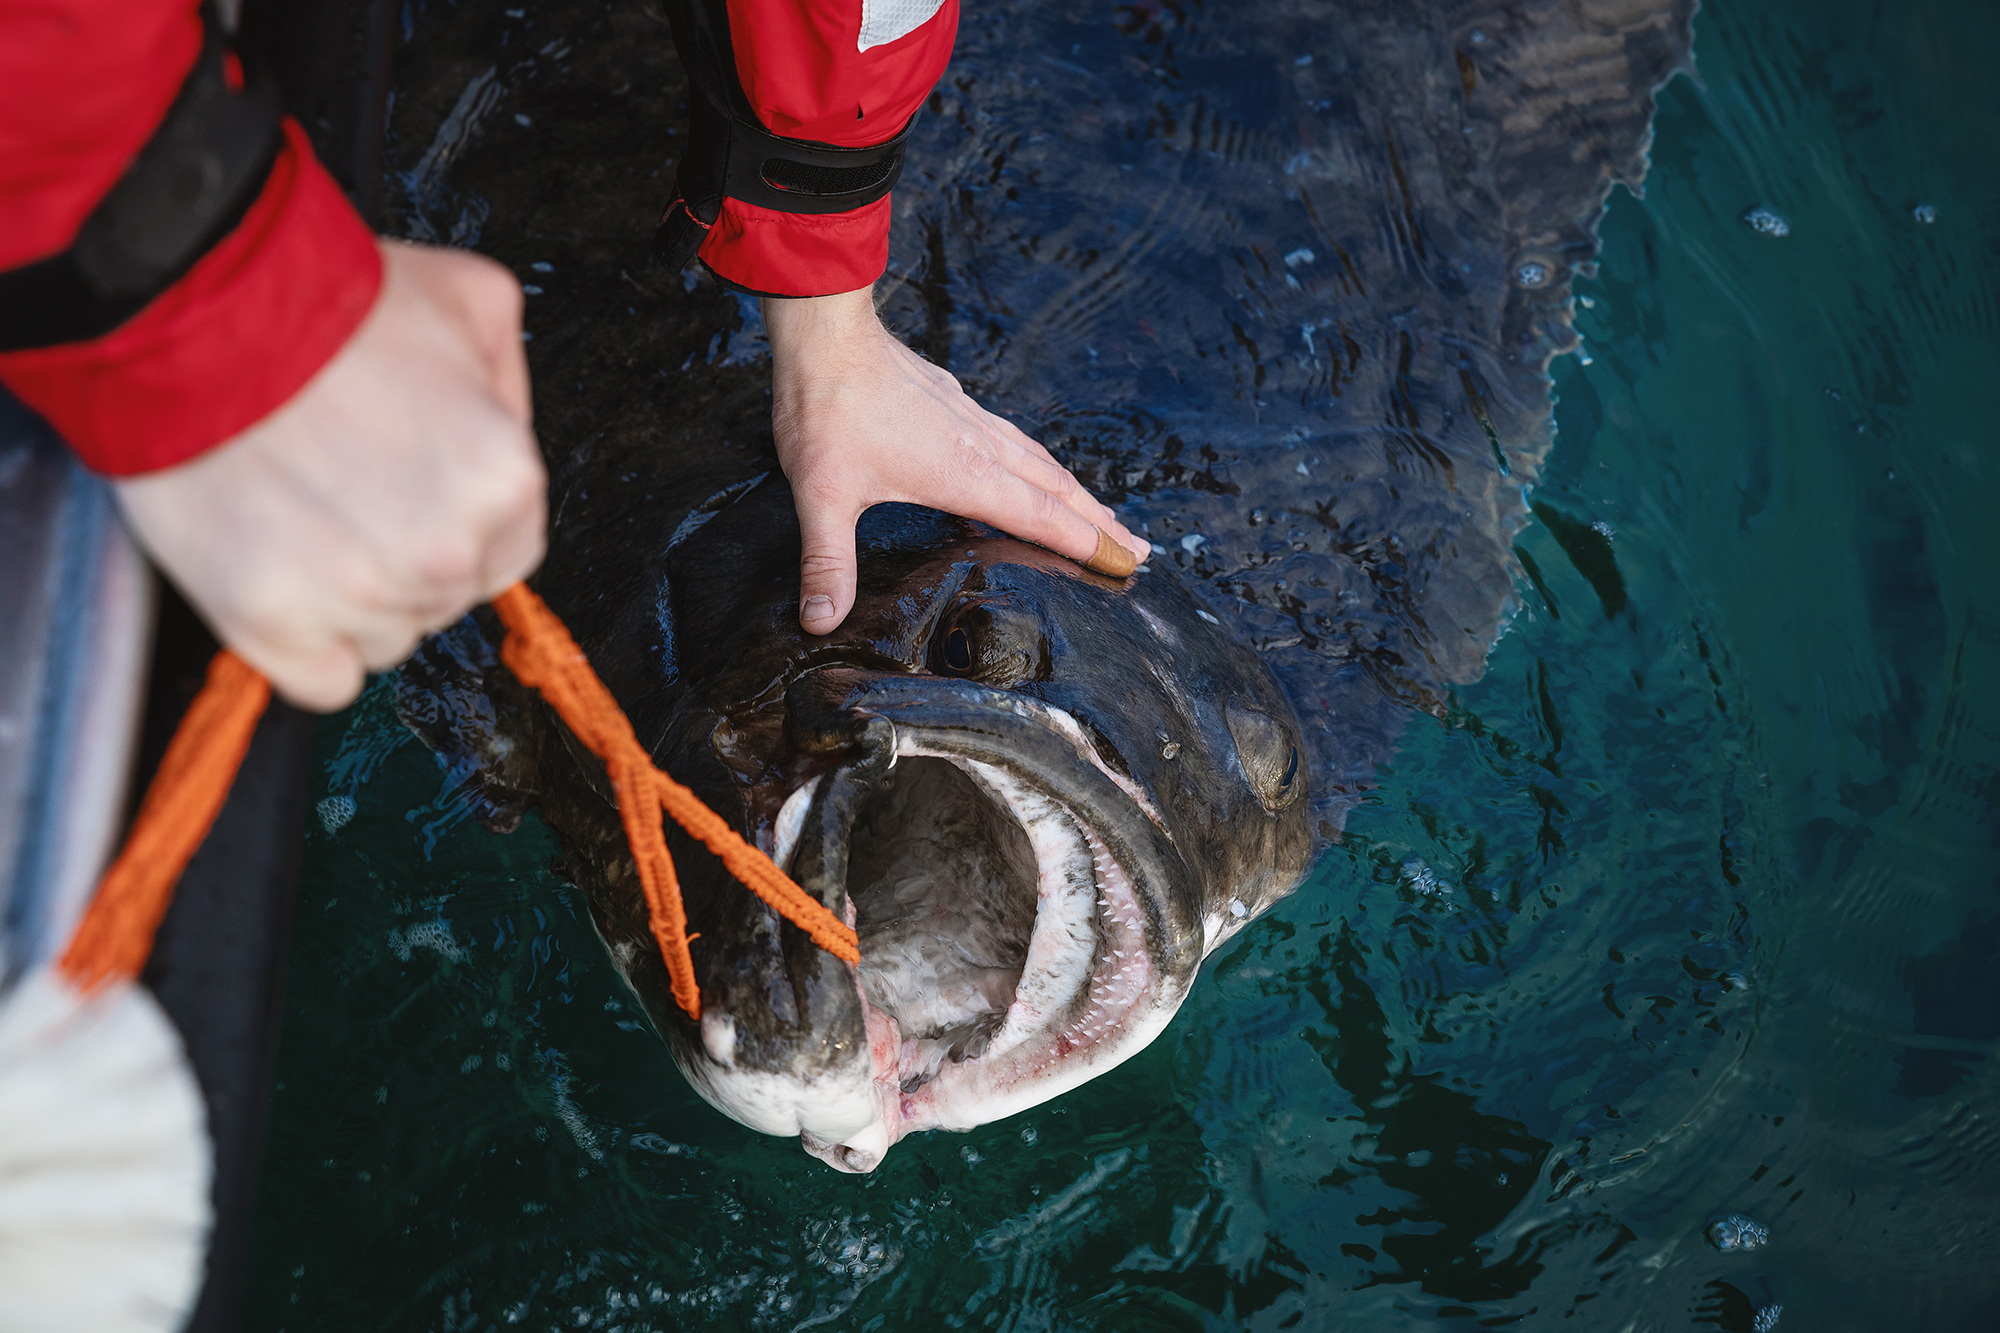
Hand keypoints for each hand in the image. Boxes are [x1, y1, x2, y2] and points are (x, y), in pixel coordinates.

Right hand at [113, 240, 545, 710]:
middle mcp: (444, 555)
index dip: (461, 523)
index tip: (411, 490)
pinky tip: (285, 578)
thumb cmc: (323, 299)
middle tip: (346, 488)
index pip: (509, 553)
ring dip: (354, 598)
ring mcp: (357, 596)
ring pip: (386, 640)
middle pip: (446, 598)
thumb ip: (508, 385)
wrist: (191, 310)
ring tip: (302, 514)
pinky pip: (326, 682)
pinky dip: (307, 647)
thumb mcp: (472, 298)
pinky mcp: (272, 622)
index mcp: (505, 484)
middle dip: (407, 555)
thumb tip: (506, 431)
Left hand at [765, 287, 1148, 634]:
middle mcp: (982, 447)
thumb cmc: (827, 411)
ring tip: (1103, 516)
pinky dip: (1040, 464)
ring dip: (1077, 494)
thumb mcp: (822, 496)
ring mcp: (972, 419)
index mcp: (966, 474)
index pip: (1044, 519)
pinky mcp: (955, 401)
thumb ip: (828, 561)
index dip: (1088, 545)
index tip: (1125, 564)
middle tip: (1137, 552)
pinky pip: (1016, 440)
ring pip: (1041, 463)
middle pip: (1059, 492)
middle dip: (1101, 525)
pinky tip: (1033, 467)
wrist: (826, 335)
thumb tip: (820, 621)